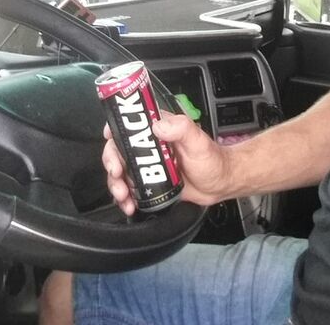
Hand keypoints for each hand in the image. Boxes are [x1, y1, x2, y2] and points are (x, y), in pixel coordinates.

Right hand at [103, 111, 230, 215]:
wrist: (220, 184)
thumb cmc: (212, 159)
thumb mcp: (198, 141)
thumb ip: (181, 129)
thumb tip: (158, 126)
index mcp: (160, 129)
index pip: (130, 124)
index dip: (115, 130)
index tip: (110, 141)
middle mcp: (150, 146)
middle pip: (119, 150)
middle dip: (112, 162)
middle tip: (117, 173)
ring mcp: (148, 166)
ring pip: (121, 171)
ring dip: (116, 184)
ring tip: (123, 195)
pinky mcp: (150, 184)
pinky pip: (130, 189)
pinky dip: (124, 198)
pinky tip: (129, 205)